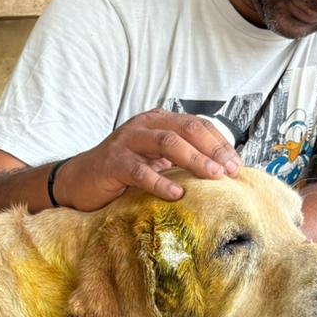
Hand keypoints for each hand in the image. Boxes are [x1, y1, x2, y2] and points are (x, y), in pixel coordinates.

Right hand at [52, 109, 240, 210]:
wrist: (79, 181)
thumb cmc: (123, 172)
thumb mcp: (156, 160)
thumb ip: (181, 160)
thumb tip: (222, 173)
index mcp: (159, 121)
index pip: (198, 125)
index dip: (220, 143)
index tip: (237, 165)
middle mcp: (145, 125)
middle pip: (187, 129)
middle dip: (213, 150)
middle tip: (230, 171)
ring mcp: (127, 142)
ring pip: (168, 143)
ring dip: (194, 160)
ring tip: (213, 177)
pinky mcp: (113, 162)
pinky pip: (140, 171)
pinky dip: (161, 182)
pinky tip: (176, 195)